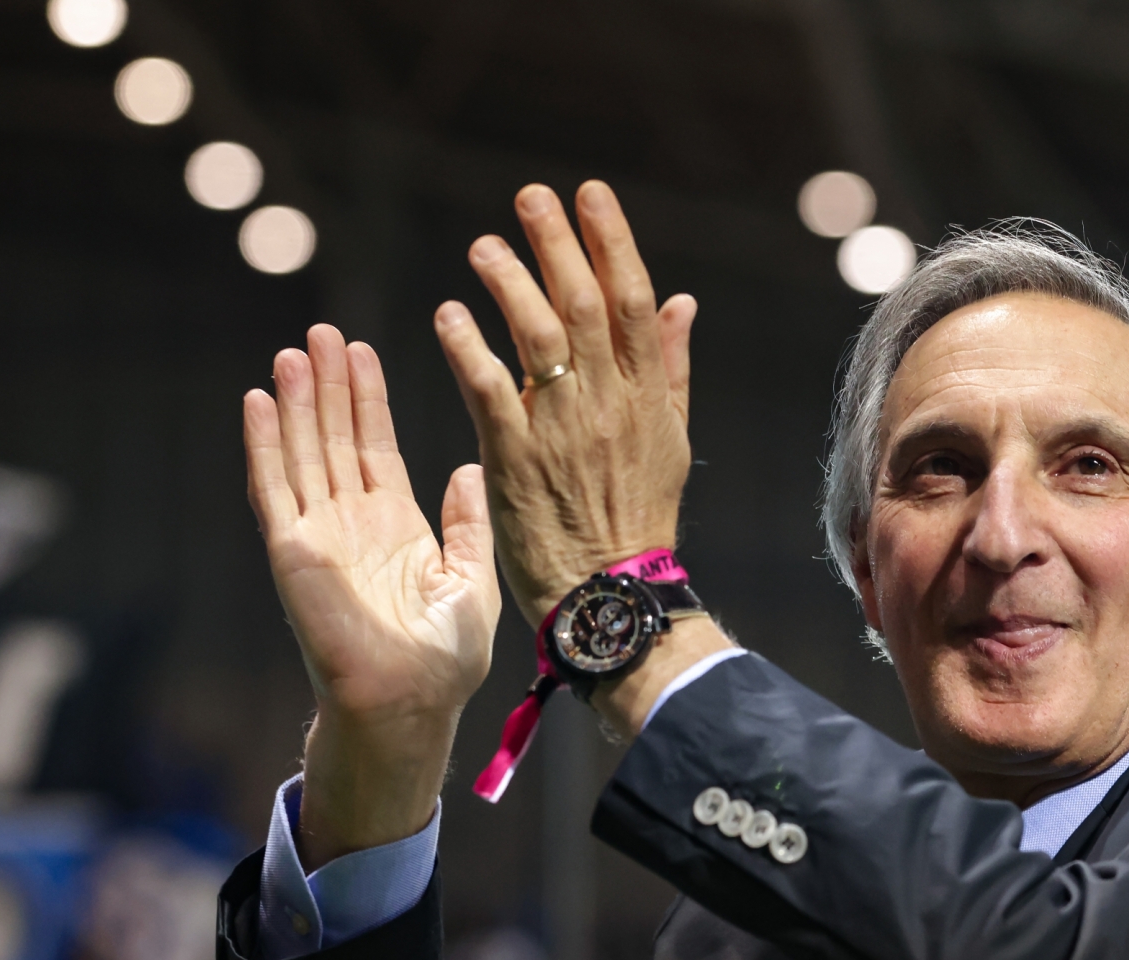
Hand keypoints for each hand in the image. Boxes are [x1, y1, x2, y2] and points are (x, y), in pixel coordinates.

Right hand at [244, 325, 500, 867]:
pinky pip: (274, 489)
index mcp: (394, 529)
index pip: (374, 449)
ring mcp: (318, 535)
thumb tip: (470, 467)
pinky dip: (265, 445)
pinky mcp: (292, 551)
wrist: (411, 703)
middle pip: (335, 439)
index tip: (361, 351)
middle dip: (329, 386)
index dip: (367, 401)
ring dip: (296, 402)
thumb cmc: (444, 661)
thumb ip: (467, 523)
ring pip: (303, 453)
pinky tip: (260, 402)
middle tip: (322, 330)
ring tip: (293, 351)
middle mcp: (351, 525)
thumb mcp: (472, 578)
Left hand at [434, 180, 697, 625]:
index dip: (612, 241)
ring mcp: (563, 431)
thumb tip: (680, 299)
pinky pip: (491, 392)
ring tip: (483, 247)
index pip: (632, 300)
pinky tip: (448, 316)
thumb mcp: (671, 439)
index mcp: (648, 396)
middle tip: (530, 196)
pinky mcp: (517, 461)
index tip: (590, 194)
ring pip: (540, 339)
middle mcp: (609, 404)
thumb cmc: (637, 519)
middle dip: (558, 244)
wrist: (612, 595)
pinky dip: (469, 349)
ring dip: (510, 284)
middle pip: (585, 306)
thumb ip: (671, 367)